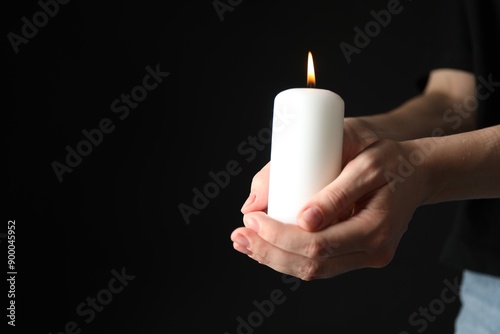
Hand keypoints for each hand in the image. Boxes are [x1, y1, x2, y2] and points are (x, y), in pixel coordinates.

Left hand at [231, 133, 426, 279]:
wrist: (420, 171)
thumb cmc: (392, 159)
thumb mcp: (364, 165)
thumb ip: (333, 193)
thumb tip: (298, 219)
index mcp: (375, 230)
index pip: (317, 246)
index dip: (278, 237)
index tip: (251, 217)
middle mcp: (373, 252)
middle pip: (311, 266)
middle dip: (268, 252)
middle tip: (238, 234)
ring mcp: (367, 256)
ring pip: (313, 270)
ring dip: (274, 258)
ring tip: (244, 242)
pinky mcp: (359, 253)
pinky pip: (321, 264)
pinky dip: (290, 257)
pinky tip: (267, 246)